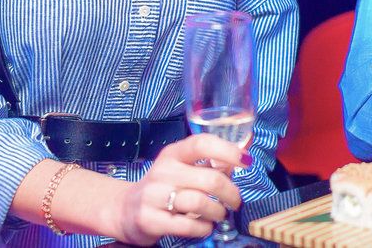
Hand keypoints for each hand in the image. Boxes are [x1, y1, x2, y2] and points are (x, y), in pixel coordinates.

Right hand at [112, 134, 245, 244]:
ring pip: (200, 202)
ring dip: (218, 212)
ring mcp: (154, 196)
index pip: (202, 144)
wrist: (124, 209)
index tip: (246, 161)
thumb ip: (210, 164)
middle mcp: (163, 171)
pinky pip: (187, 225)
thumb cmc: (163, 187)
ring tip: (220, 214)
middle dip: (231, 193)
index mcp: (173, 154)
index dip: (227, 151)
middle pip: (209, 179)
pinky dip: (203, 228)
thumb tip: (242, 157)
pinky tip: (205, 226)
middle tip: (235, 201)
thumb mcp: (182, 168)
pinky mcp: (150, 219)